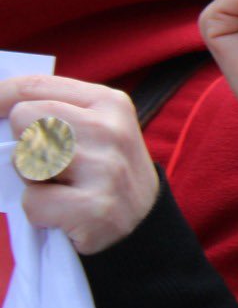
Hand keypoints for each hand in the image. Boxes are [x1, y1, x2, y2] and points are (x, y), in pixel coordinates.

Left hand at [1, 74, 157, 253]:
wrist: (144, 221)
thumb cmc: (104, 171)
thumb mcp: (95, 129)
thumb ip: (55, 113)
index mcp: (108, 102)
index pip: (35, 85)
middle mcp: (109, 129)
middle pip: (24, 117)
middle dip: (23, 143)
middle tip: (46, 163)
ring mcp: (104, 168)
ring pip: (24, 159)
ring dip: (31, 179)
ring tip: (58, 187)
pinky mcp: (94, 207)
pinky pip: (32, 201)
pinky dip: (38, 212)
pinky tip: (62, 213)